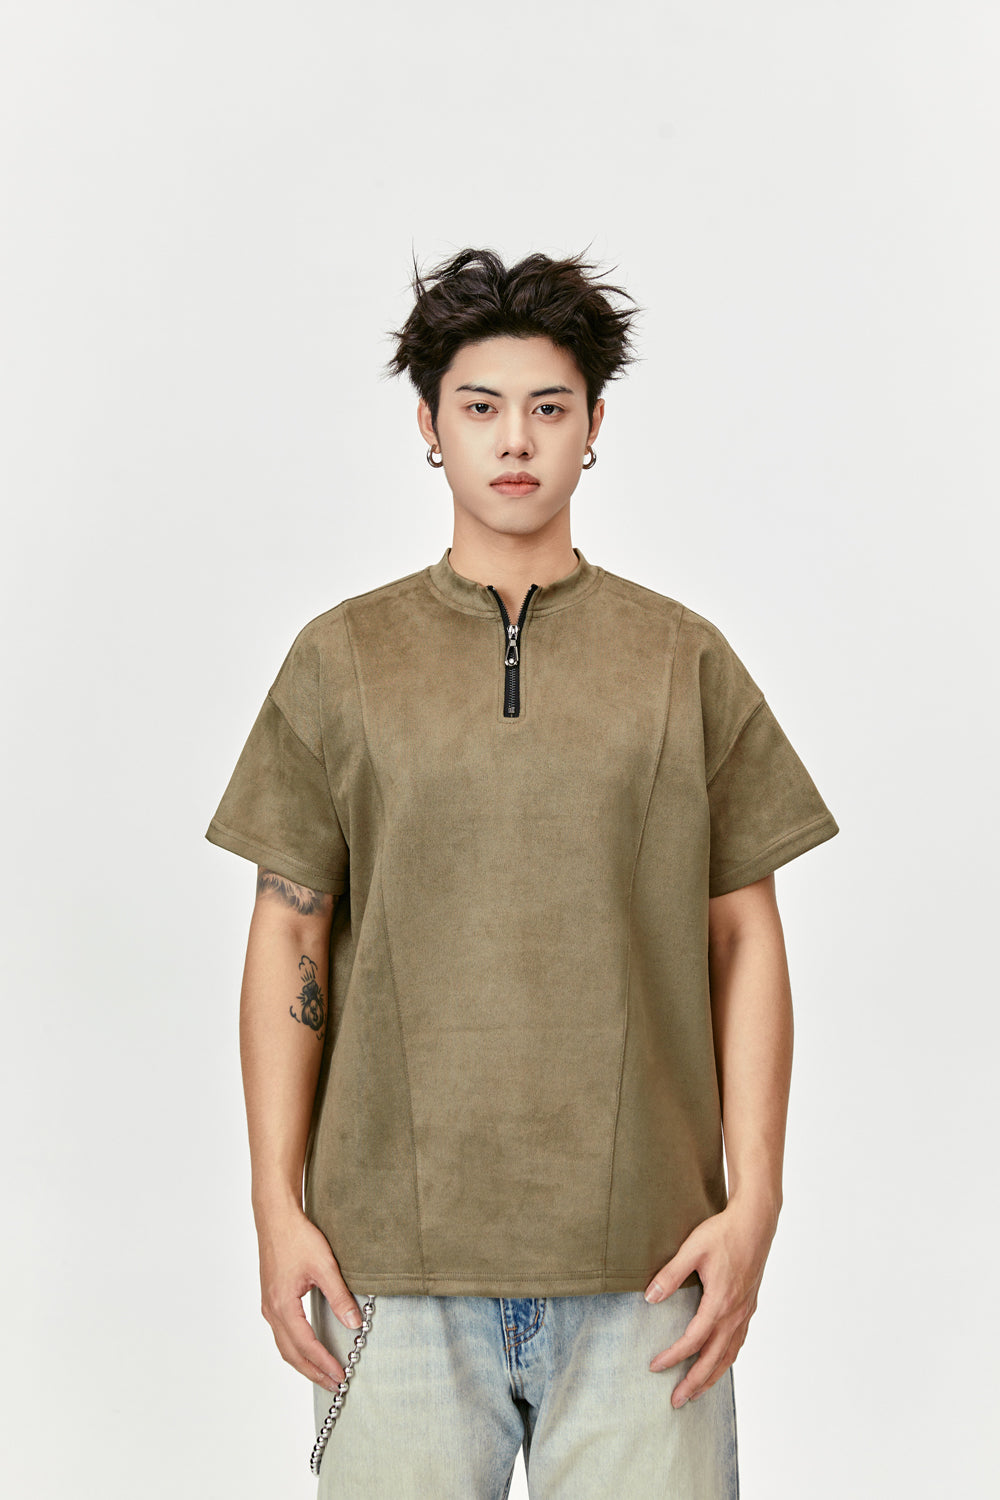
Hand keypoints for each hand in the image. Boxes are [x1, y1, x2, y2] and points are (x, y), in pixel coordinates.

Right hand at [256, 1205, 363, 1391]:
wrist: (276, 1217)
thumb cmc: (297, 1237)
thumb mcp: (324, 1266)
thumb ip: (340, 1296)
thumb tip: (354, 1324)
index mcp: (283, 1305)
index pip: (305, 1344)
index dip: (324, 1362)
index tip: (341, 1375)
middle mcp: (271, 1310)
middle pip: (291, 1353)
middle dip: (313, 1371)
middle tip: (334, 1384)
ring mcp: (268, 1306)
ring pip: (284, 1345)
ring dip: (304, 1362)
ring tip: (324, 1373)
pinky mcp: (271, 1299)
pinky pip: (282, 1333)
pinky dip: (296, 1348)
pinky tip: (309, 1348)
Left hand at [644, 1197, 777, 1407]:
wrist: (756, 1223)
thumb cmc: (723, 1233)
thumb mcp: (692, 1249)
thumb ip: (671, 1274)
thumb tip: (650, 1298)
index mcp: (720, 1302)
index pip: (694, 1340)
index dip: (673, 1356)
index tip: (655, 1366)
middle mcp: (735, 1313)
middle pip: (714, 1359)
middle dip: (694, 1383)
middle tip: (676, 1402)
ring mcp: (745, 1312)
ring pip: (729, 1355)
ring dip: (712, 1377)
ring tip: (696, 1392)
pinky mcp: (749, 1306)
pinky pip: (738, 1342)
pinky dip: (727, 1359)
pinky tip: (719, 1362)